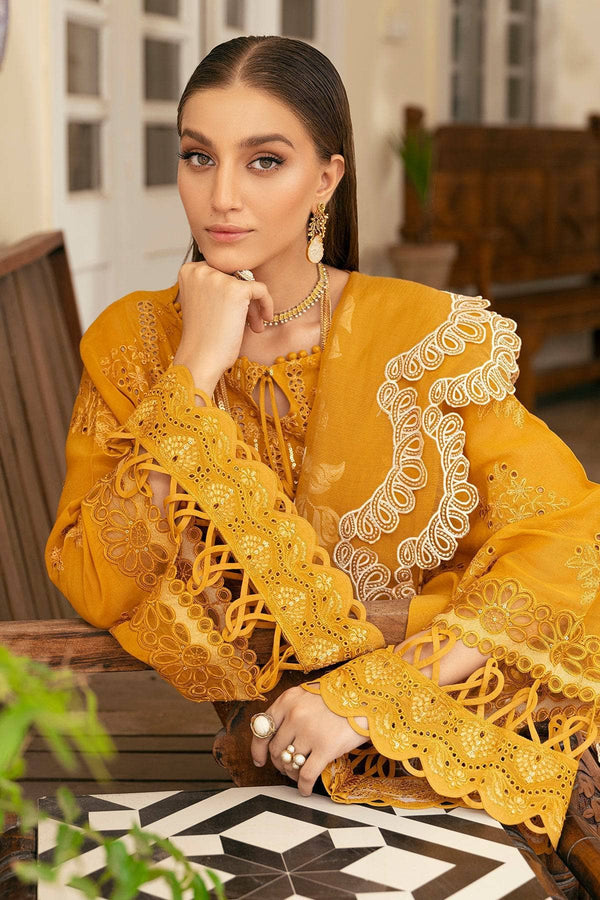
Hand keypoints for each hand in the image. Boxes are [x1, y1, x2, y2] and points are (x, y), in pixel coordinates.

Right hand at [173, 261, 273, 393]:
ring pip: (249, 283)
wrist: (200, 358)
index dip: (230, 292)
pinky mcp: (236, 290)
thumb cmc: (202, 337)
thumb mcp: (202, 303)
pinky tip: (264, 320)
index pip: (221, 272)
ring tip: (254, 326)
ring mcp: (218, 278)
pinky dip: (267, 304)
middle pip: (235, 276)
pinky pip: (261, 290)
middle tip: (248, 321)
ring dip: (253, 306)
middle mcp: (201, 270)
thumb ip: (214, 286)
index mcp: (189, 270)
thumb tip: (242, 274)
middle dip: (244, 300)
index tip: (233, 312)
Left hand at [250, 685, 367, 796]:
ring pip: (290, 763)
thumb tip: (276, 736)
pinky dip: (303, 786)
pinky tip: (306, 789)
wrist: (368, 697)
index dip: (258, 749)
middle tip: (287, 768)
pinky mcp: (325, 748)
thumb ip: (291, 709)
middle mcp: (295, 715)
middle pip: (276, 749)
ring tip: (298, 776)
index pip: (262, 729)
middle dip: (280, 763)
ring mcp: (309, 732)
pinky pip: (306, 775)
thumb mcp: (309, 694)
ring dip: (292, 774)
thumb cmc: (339, 697)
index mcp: (288, 700)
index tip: (260, 760)